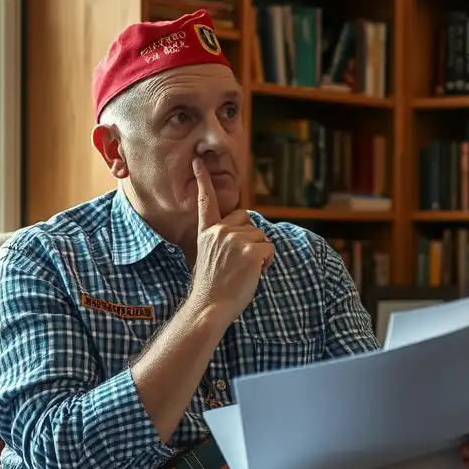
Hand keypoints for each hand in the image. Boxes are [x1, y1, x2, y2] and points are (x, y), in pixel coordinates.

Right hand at [189, 157, 273, 328]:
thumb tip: (244, 231)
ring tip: (243, 271)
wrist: (210, 306)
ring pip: (261, 237)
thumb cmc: (213, 286)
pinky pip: (269, 249)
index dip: (203, 181)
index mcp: (207, 232)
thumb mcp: (210, 256)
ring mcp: (235, 240)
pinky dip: (267, 262)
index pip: (206, 202)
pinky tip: (253, 274)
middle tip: (238, 262)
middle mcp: (219, 232)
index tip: (199, 161)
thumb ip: (223, 240)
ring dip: (260, 253)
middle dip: (251, 238)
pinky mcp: (250, 251)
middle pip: (249, 221)